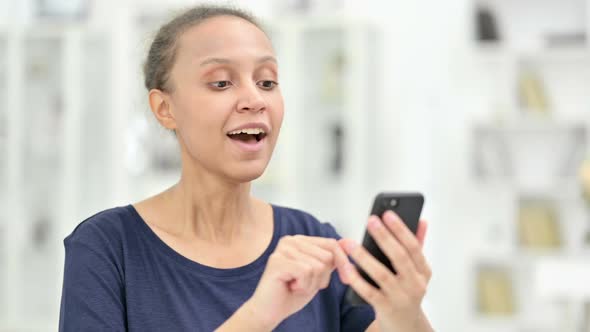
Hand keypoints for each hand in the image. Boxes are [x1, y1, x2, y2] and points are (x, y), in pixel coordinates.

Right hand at [244, 235, 351, 329]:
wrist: (270, 312)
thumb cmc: (292, 294)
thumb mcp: (319, 275)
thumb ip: (332, 260)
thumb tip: (350, 244)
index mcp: (301, 241)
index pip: (332, 244)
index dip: (343, 263)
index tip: (346, 279)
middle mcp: (291, 240)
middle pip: (327, 256)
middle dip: (322, 278)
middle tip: (304, 284)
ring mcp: (283, 249)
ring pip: (318, 266)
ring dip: (311, 284)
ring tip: (296, 286)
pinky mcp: (277, 261)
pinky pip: (306, 272)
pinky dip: (303, 286)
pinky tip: (291, 287)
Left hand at [339, 211, 432, 331]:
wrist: (406, 326)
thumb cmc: (408, 292)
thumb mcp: (417, 271)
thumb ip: (417, 246)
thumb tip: (421, 220)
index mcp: (423, 271)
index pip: (414, 247)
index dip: (401, 229)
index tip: (388, 214)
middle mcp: (415, 284)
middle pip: (399, 257)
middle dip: (384, 237)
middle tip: (370, 220)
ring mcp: (400, 297)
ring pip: (381, 274)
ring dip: (364, 257)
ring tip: (349, 243)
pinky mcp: (385, 308)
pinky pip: (368, 292)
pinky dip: (356, 280)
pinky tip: (346, 267)